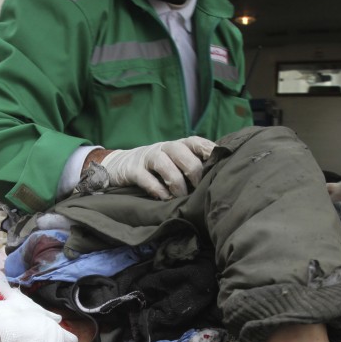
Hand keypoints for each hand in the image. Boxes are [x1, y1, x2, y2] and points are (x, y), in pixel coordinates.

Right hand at [99, 137, 216, 199]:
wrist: (119, 165)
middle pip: (182, 152)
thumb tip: (219, 178)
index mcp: (178, 145)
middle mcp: (164, 148)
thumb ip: (192, 166)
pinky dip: (158, 190)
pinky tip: (165, 199)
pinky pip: (147, 179)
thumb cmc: (156, 168)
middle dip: (193, 171)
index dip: (209, 150)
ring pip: (164, 164)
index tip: (220, 163)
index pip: (196, 142)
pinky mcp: (133, 170)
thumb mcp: (174, 162)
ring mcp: (147, 157)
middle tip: (199, 188)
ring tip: (181, 197)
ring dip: (176, 183)